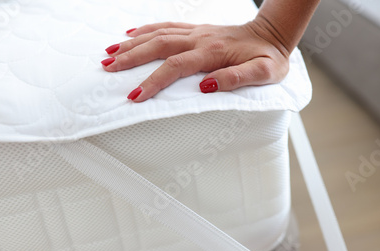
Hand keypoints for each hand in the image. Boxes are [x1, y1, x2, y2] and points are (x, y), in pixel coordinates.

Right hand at [101, 20, 290, 101]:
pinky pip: (166, 26)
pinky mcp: (196, 30)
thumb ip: (236, 79)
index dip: (153, 81)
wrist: (273, 33)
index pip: (175, 67)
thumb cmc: (269, 58)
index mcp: (212, 53)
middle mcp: (200, 39)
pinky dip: (145, 29)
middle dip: (130, 58)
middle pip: (157, 45)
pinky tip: (130, 34)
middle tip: (106, 69)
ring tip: (108, 53)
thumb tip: (205, 86)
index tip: (135, 95)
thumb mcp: (263, 73)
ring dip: (131, 44)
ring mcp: (196, 32)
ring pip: (157, 34)